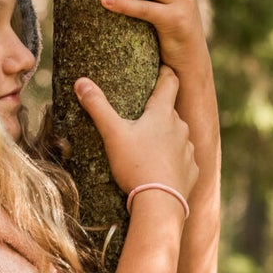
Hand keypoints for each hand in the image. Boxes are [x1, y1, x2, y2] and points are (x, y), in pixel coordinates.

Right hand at [75, 63, 197, 203]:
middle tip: (144, 117)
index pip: (170, 82)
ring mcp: (188, 150)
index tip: (162, 69)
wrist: (160, 203)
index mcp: (163, 114)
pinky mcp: (192, 171)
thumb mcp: (112, 134)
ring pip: (179, 136)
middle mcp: (181, 127)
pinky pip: (184, 161)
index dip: (165, 73)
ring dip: (167, 138)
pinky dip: (174, 162)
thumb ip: (97, 107)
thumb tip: (81, 81)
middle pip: (171, 112)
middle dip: (160, 112)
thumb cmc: (136, 165)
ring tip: (150, 148)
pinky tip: (162, 170)